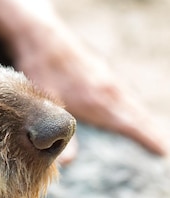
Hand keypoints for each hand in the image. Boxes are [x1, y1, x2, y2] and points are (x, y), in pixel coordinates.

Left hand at [12, 8, 167, 161]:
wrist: (40, 33)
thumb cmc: (40, 69)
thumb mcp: (46, 105)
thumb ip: (58, 134)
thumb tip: (68, 164)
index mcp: (100, 100)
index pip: (132, 125)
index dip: (148, 139)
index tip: (162, 152)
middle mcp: (110, 87)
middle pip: (138, 113)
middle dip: (150, 130)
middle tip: (162, 147)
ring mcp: (107, 74)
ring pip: (131, 100)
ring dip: (141, 115)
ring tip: (148, 130)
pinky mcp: (100, 66)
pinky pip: (122, 88)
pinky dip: (130, 101)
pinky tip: (125, 104)